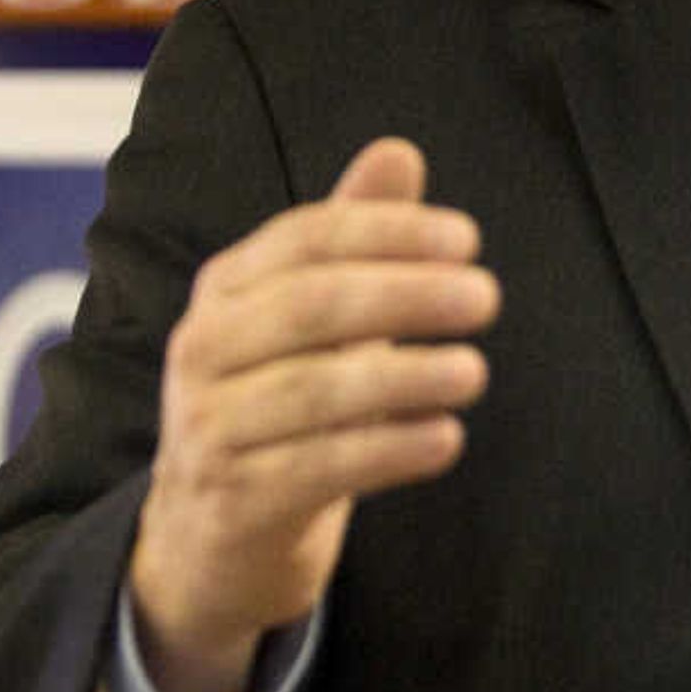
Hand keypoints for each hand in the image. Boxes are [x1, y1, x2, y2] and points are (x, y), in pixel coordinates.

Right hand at [127, 138, 498, 691]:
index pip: (307, 238)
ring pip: (315, 390)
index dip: (389, 231)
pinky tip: (445, 439)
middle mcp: (205, 350)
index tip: (467, 239)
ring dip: (406, 376)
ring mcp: (211, 428)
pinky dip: (389, 451)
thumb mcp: (310, 320)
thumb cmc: (278, 405)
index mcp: (225, 290)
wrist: (210, 538)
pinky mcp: (236, 502)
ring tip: (475, 371)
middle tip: (486, 297)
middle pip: (311, 305)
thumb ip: (353, 238)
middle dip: (405, 294)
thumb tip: (399, 152)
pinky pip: (319, 468)